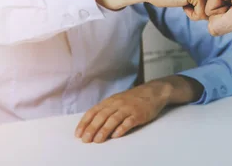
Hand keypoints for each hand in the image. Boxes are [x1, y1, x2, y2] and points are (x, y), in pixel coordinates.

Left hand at [75, 75, 202, 142]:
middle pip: (101, 116)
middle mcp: (117, 104)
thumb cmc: (134, 98)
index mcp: (110, 101)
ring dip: (104, 130)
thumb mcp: (117, 100)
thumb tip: (92, 125)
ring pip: (113, 119)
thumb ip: (106, 110)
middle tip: (85, 140)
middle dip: (92, 128)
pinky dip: (121, 129)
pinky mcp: (139, 114)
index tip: (78, 134)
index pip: (93, 112)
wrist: (154, 91)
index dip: (85, 123)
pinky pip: (129, 122)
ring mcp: (128, 108)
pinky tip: (116, 136)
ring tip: (97, 140)